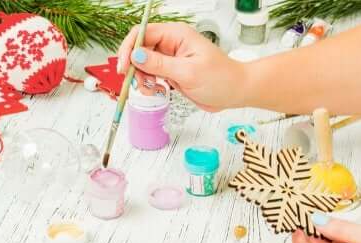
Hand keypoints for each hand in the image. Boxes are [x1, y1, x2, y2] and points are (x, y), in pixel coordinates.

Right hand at [117, 23, 246, 111]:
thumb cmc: (221, 79)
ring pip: (143, 64)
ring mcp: (171, 58)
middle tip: (138, 83)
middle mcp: (172, 44)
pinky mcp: (173, 72)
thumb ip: (160, 64)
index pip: (142, 34)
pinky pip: (152, 75)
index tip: (124, 67)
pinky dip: (150, 84)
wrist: (236, 92)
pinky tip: (158, 90)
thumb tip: (135, 55)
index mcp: (176, 35)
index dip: (129, 48)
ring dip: (142, 78)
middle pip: (139, 49)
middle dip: (135, 66)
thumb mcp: (188, 72)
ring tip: (153, 89)